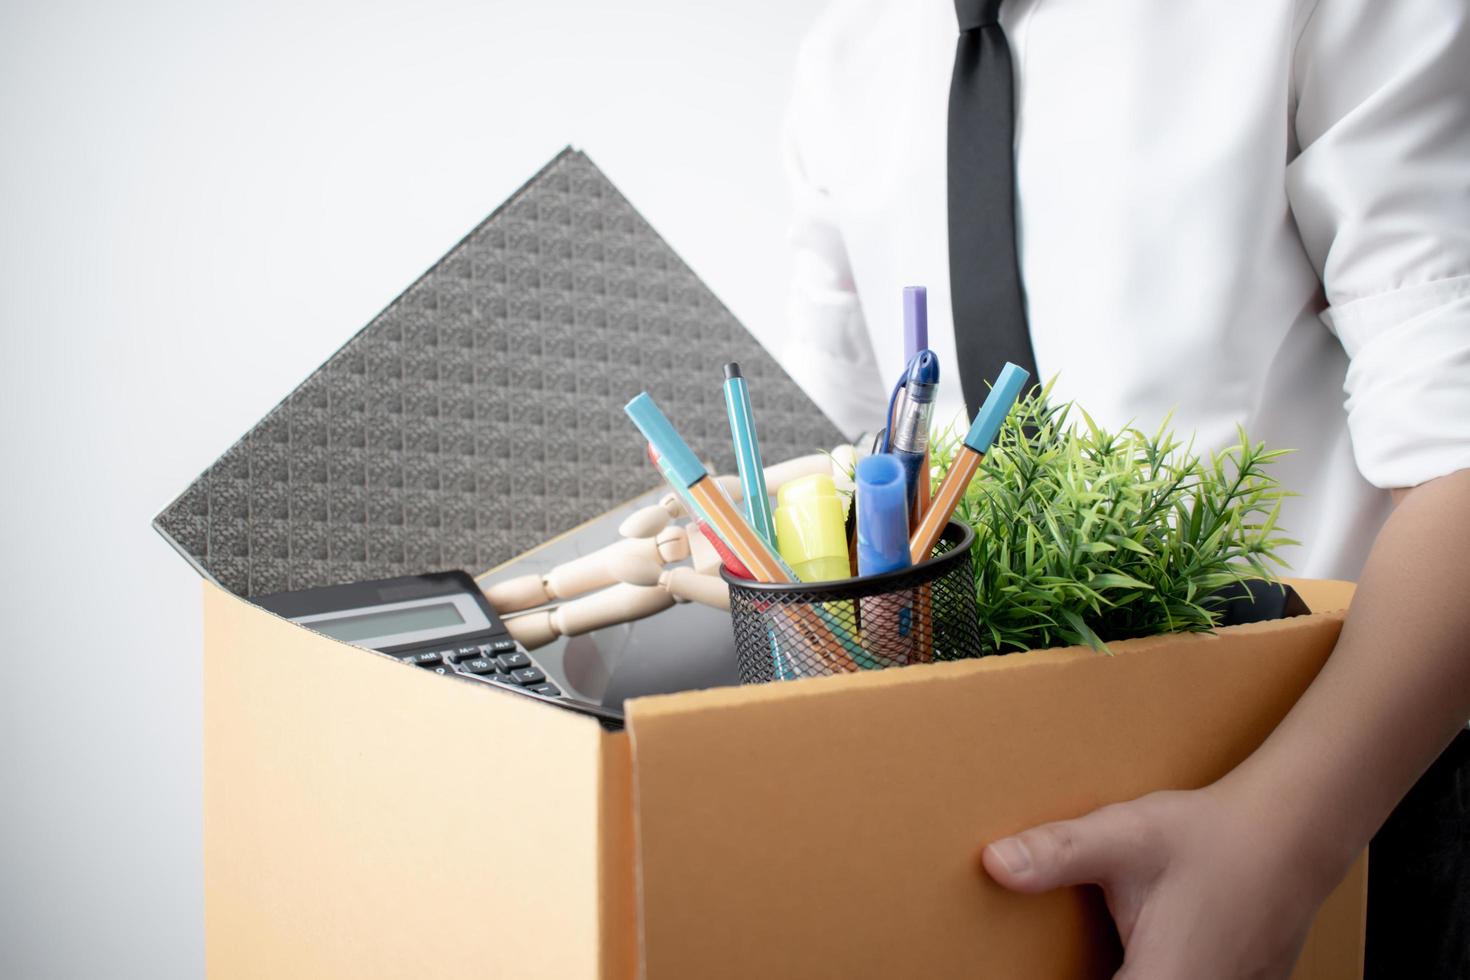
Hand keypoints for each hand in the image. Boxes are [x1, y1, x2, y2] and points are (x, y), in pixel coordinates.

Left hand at [981, 785, 1340, 979]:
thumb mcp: (1123, 837)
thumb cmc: (1209, 836)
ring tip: (1120, 944)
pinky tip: (1143, 951)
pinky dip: (1162, 972)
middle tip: (1089, 947)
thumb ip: (1058, 853)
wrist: (1292, 831)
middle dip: (1094, 974)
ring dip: (1129, 973)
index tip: (1031, 974)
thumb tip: (994, 862)